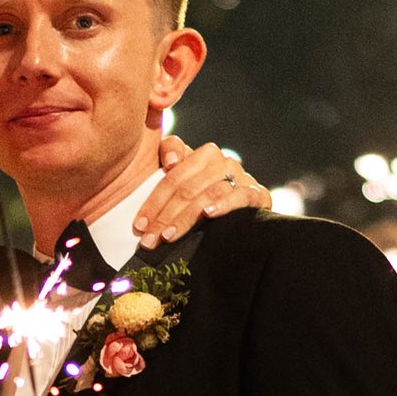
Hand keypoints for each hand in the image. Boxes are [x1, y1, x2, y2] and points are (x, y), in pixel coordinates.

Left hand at [138, 138, 266, 240]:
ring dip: (186, 217)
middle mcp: (222, 162)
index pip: (172, 177)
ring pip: (208, 193)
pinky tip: (209, 214)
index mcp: (203, 155)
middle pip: (187, 188)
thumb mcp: (184, 178)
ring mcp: (241, 176)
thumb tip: (169, 162)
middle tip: (149, 240)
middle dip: (165, 216)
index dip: (153, 202)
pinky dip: (224, 204)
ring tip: (168, 237)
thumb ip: (170, 155)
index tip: (139, 226)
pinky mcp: (258, 193)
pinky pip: (241, 195)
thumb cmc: (205, 196)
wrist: (245, 210)